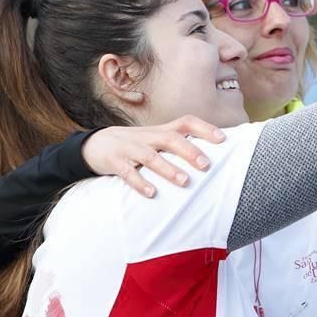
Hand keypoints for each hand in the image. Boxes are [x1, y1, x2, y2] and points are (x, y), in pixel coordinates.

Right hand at [81, 115, 223, 197]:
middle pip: (170, 138)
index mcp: (159, 131)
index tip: (223, 139)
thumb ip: (177, 145)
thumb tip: (209, 156)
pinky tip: (151, 193)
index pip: (185, 122)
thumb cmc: (135, 145)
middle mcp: (147, 137)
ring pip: (150, 156)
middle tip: (206, 165)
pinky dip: (139, 183)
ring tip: (184, 181)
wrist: (93, 144)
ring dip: (168, 169)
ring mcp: (129, 148)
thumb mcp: (155, 140)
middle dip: (190, 151)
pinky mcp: (114, 162)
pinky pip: (127, 173)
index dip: (204, 128)